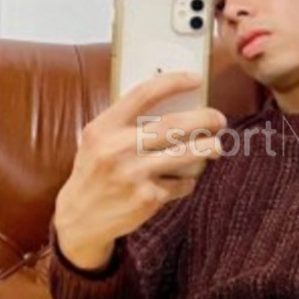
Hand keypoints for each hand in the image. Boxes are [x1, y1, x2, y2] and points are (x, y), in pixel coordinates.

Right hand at [53, 73, 226, 269]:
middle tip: (219, 119)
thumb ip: (125, 122)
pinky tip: (182, 181)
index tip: (196, 79)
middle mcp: (118, 149)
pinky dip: (187, 181)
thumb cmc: (95, 172)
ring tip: (216, 147)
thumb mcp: (97, 140)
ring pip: (186, 155)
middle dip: (204, 118)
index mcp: (104, 127)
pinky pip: (181, 184)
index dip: (174, 82)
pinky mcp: (147, 199)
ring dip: (208, 148)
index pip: (144, 94)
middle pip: (174, 125)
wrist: (80, 219)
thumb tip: (174, 102)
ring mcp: (133, 175)